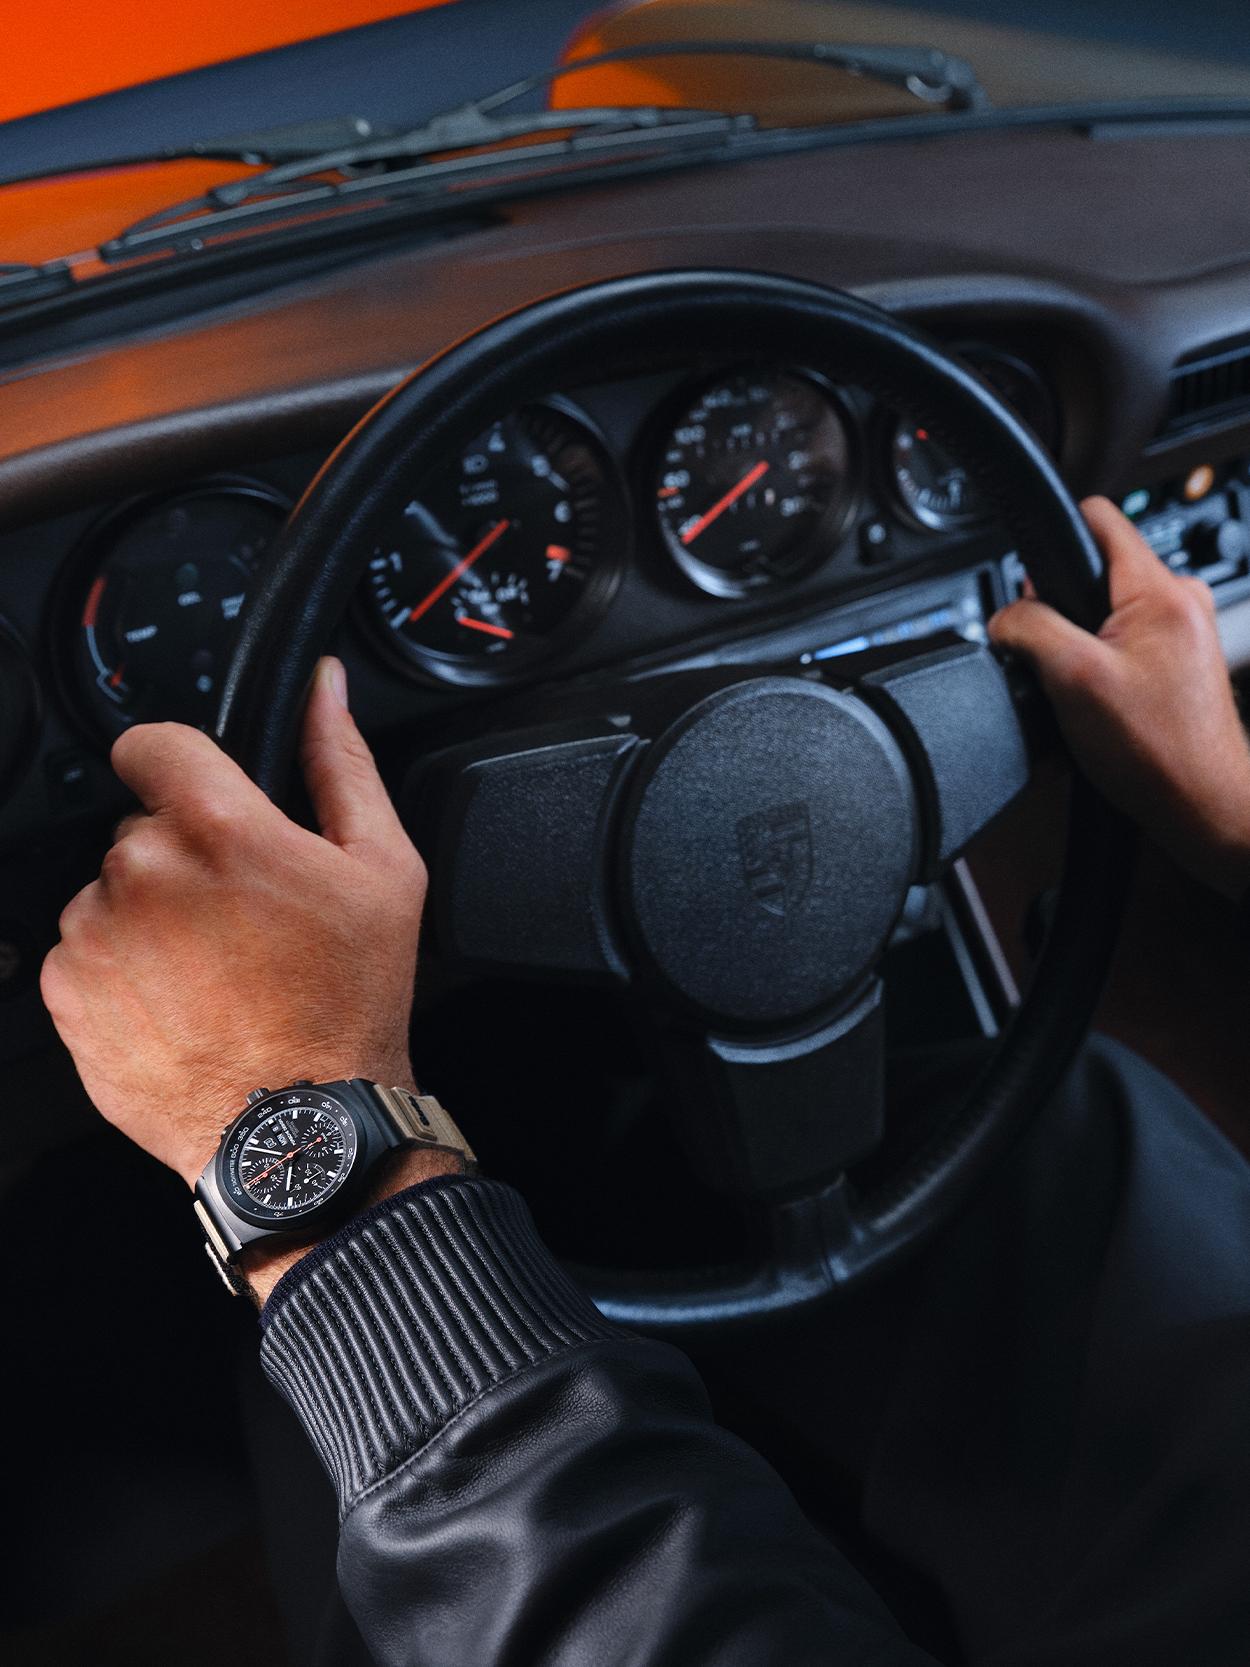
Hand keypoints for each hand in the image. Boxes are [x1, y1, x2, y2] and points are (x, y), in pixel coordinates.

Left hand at [42, 659, 442, 1212]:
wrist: (300, 1125)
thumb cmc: (347, 1001)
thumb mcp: (382, 869)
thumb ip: (341, 762)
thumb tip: (322, 690)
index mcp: (216, 825)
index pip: (152, 742)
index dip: (181, 766)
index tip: (202, 802)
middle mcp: (141, 869)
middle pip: (142, 826)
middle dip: (184, 857)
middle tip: (242, 918)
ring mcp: (95, 933)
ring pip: (113, 891)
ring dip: (152, 916)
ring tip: (216, 971)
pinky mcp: (67, 991)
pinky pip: (86, 952)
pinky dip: (125, 970)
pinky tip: (183, 1002)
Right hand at [989, 496, 1249, 898]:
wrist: (1202, 805)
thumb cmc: (1159, 753)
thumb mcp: (1071, 680)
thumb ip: (1030, 628)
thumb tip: (1005, 616)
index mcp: (1161, 590)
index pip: (1097, 518)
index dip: (1052, 540)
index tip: (1031, 576)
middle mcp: (1180, 601)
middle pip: (1093, 570)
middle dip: (1058, 611)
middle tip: (1057, 662)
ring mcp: (1182, 632)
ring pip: (1102, 613)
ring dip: (1077, 647)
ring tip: (1081, 691)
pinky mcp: (1177, 662)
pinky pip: (1119, 644)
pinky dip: (1097, 668)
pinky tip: (1097, 704)